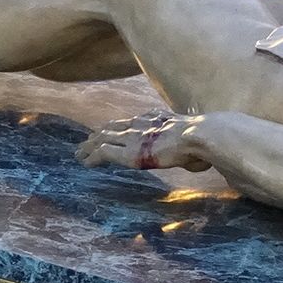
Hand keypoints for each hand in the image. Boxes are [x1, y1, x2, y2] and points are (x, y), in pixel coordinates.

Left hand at [76, 111, 209, 170]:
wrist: (196, 136)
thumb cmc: (203, 141)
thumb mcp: (196, 141)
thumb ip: (191, 150)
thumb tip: (200, 162)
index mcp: (157, 119)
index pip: (132, 122)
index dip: (120, 127)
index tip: (113, 131)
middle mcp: (140, 124)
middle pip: (113, 127)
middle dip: (99, 133)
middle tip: (87, 140)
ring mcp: (132, 137)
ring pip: (102, 137)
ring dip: (89, 145)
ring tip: (79, 152)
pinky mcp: (127, 151)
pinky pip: (102, 152)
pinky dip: (92, 157)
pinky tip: (84, 163)